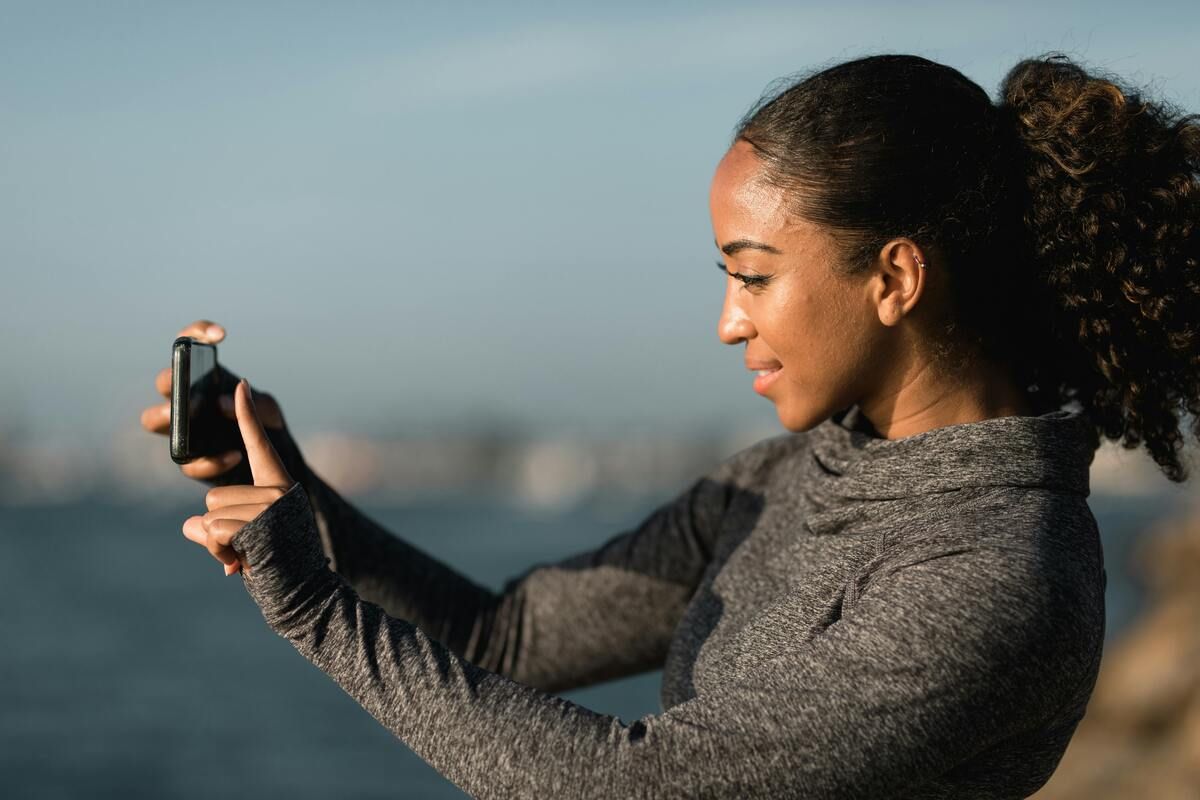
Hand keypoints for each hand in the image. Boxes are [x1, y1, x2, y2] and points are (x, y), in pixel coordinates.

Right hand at [140, 319, 286, 481]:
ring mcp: (184, 429)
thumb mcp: (268, 411)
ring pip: (153, 419)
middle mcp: (188, 401)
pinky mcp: (191, 460)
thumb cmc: (267, 428)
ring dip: (164, 417)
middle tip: (184, 384)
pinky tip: (233, 456)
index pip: (189, 346)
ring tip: (182, 420)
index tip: (221, 336)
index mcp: (206, 380)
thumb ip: (254, 403)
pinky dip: (208, 461)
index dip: (198, 333)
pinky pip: (185, 460)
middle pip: (164, 382)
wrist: (273, 465)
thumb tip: (221, 403)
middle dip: (171, 380)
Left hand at [181, 379, 293, 575]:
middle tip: (246, 549)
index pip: (259, 446)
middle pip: (213, 497)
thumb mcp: (246, 539)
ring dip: (219, 543)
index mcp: (279, 486)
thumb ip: (219, 525)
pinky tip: (243, 563)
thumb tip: (189, 526)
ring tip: (247, 557)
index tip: (241, 385)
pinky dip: (219, 552)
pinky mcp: (259, 522)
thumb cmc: (278, 568)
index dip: (247, 416)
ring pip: (210, 515)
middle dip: (218, 528)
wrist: (307, 596)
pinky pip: (213, 531)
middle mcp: (278, 489)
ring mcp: (271, 505)